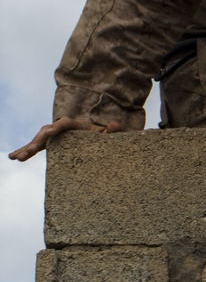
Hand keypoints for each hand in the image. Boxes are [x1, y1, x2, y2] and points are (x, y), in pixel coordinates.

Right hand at [8, 117, 122, 161]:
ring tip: (15, 157)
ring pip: (39, 140)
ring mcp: (56, 136)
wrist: (102, 138)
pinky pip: (39, 147)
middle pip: (47, 132)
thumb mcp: (113, 135)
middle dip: (37, 141)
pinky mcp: (53, 144)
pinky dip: (26, 151)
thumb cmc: (107, 137)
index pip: (65, 123)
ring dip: (27, 147)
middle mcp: (63, 128)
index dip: (58, 126)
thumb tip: (115, 125)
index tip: (51, 131)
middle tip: (29, 151)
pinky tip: (14, 157)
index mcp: (77, 125)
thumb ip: (114, 131)